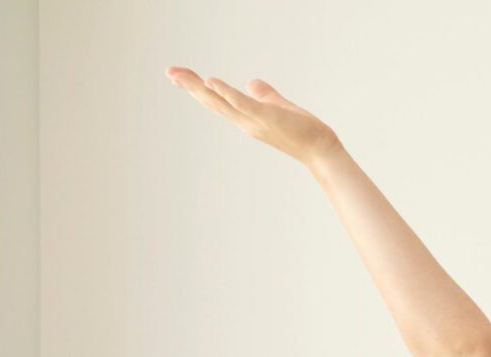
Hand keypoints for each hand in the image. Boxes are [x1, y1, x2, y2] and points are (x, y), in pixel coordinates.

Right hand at [165, 69, 340, 166]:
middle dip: (190, 86)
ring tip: (179, 74)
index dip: (197, 88)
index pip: (216, 101)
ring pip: (221, 103)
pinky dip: (227, 93)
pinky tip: (212, 81)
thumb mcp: (278, 106)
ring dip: (199, 88)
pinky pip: (243, 104)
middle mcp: (245, 122)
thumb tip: (252, 82)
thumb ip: (264, 94)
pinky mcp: (267, 118)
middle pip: (211, 101)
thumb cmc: (303, 131)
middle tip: (169, 71)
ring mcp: (254, 121)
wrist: (321, 150)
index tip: (178, 75)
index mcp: (246, 118)